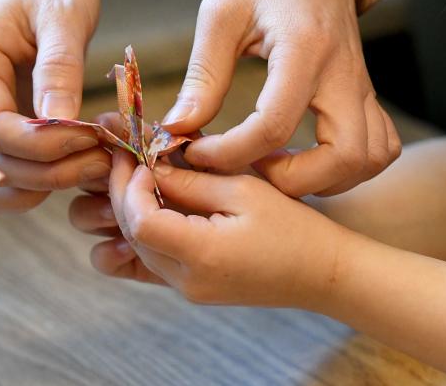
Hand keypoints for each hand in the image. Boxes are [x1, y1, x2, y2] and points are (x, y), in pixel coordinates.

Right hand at [0, 0, 106, 210]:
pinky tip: (90, 162)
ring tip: (102, 162)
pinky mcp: (6, 131)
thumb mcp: (65, 15)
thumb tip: (59, 122)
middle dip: (53, 170)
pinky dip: (47, 182)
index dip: (42, 145)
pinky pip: (11, 177)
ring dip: (49, 184)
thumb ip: (59, 67)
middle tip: (110, 158)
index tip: (92, 137)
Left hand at [81, 150, 345, 306]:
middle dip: (123, 193)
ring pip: (135, 251)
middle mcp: (187, 280)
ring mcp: (188, 290)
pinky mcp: (194, 289)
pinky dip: (145, 233)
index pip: (139, 222)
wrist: (323, 272)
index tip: (137, 155)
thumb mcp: (246, 192)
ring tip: (142, 176)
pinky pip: (152, 263)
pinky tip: (153, 204)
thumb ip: (194, 181)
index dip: (129, 186)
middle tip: (128, 157)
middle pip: (130, 237)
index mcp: (202, 254)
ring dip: (131, 213)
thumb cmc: (295, 228)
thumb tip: (152, 166)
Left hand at [161, 0, 400, 196]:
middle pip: (343, 156)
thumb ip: (204, 75)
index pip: (273, 125)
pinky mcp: (366, 92)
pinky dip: (352, 165)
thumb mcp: (222, 11)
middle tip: (250, 170)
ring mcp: (362, 85)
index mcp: (304, 50)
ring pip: (370, 157)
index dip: (229, 153)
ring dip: (327, 178)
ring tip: (278, 166)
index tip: (195, 151)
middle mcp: (343, 74)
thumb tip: (179, 129)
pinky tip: (310, 156)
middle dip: (293, 180)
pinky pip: (380, 145)